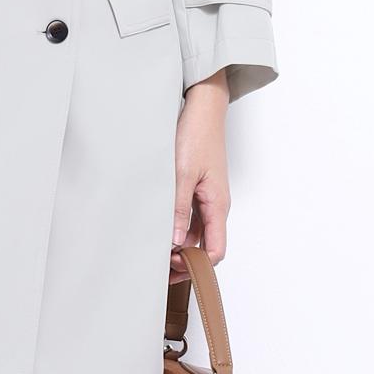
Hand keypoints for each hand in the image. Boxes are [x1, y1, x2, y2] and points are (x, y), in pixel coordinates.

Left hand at [171, 75, 230, 279]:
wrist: (202, 108)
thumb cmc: (197, 135)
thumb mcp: (182, 173)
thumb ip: (179, 208)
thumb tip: (176, 241)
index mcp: (217, 204)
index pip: (215, 251)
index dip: (196, 265)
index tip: (172, 265)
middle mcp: (215, 205)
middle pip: (205, 246)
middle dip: (185, 261)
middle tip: (159, 266)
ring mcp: (207, 198)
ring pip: (196, 233)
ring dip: (179, 245)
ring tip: (155, 250)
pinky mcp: (198, 188)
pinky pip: (190, 217)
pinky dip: (177, 228)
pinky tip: (160, 227)